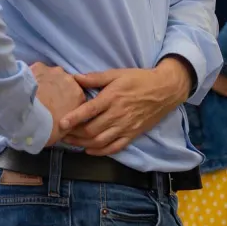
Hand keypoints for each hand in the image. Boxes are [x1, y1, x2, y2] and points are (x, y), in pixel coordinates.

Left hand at [30, 63, 85, 146]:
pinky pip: (37, 71)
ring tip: (34, 92)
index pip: (76, 95)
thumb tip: (67, 119)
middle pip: (65, 82)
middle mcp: (70, 81)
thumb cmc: (46, 129)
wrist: (26, 117)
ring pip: (51, 75)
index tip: (57, 106)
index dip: (66, 100)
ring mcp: (55, 72)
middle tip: (45, 99)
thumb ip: (70, 120)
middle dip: (57, 89)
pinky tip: (24, 86)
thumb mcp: (65, 131)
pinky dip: (32, 77)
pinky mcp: (39, 67)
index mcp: (79, 97)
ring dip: (46, 82)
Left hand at [60, 59, 190, 155]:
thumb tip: (74, 78)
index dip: (74, 118)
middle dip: (74, 134)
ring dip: (82, 144)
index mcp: (112, 98)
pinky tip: (89, 150)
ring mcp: (126, 127)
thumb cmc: (140, 80)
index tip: (61, 123)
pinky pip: (115, 147)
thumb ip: (95, 78)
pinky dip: (100, 151)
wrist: (165, 90)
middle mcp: (118, 114)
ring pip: (100, 141)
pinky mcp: (133, 134)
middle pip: (91, 130)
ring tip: (70, 142)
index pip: (89, 111)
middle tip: (61, 133)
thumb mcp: (118, 74)